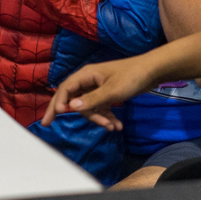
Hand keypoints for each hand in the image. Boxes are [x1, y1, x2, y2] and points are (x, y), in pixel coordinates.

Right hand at [41, 58, 156, 131]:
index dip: (57, 102)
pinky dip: (107, 117)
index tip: (53, 116)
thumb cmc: (132, 77)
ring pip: (89, 107)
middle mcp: (89, 80)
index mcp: (86, 75)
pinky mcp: (107, 93)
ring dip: (98, 118)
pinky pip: (100, 108)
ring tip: (112, 127)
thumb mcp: (112, 91)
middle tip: (47, 125)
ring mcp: (98, 87)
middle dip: (67, 112)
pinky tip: (117, 126)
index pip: (65, 89)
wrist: (153, 72)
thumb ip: (92, 100)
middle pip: (72, 98)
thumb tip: (70, 107)